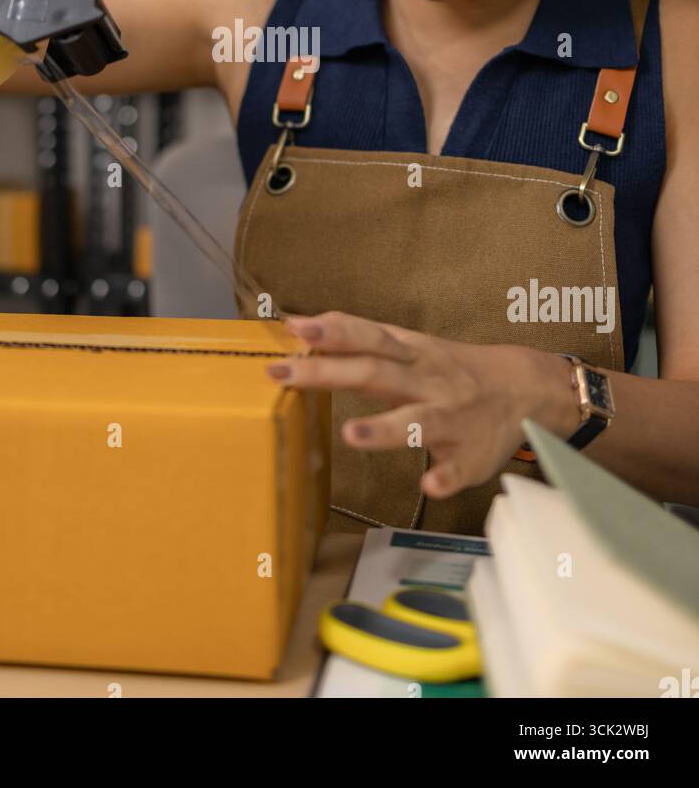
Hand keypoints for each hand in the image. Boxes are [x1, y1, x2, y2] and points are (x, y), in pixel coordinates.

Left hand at [266, 310, 574, 498]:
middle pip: (376, 374)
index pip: (366, 337)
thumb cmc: (447, 368)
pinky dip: (445, 477)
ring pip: (419, 422)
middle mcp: (426, 381)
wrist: (523, 387)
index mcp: (408, 354)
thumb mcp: (406, 345)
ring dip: (387, 428)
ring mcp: (450, 418)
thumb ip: (356, 337)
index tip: (296, 329)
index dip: (332, 332)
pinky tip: (428, 484)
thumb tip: (299, 325)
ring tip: (354, 435)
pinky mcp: (470, 456)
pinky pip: (458, 469)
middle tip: (284, 374)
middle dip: (329, 373)